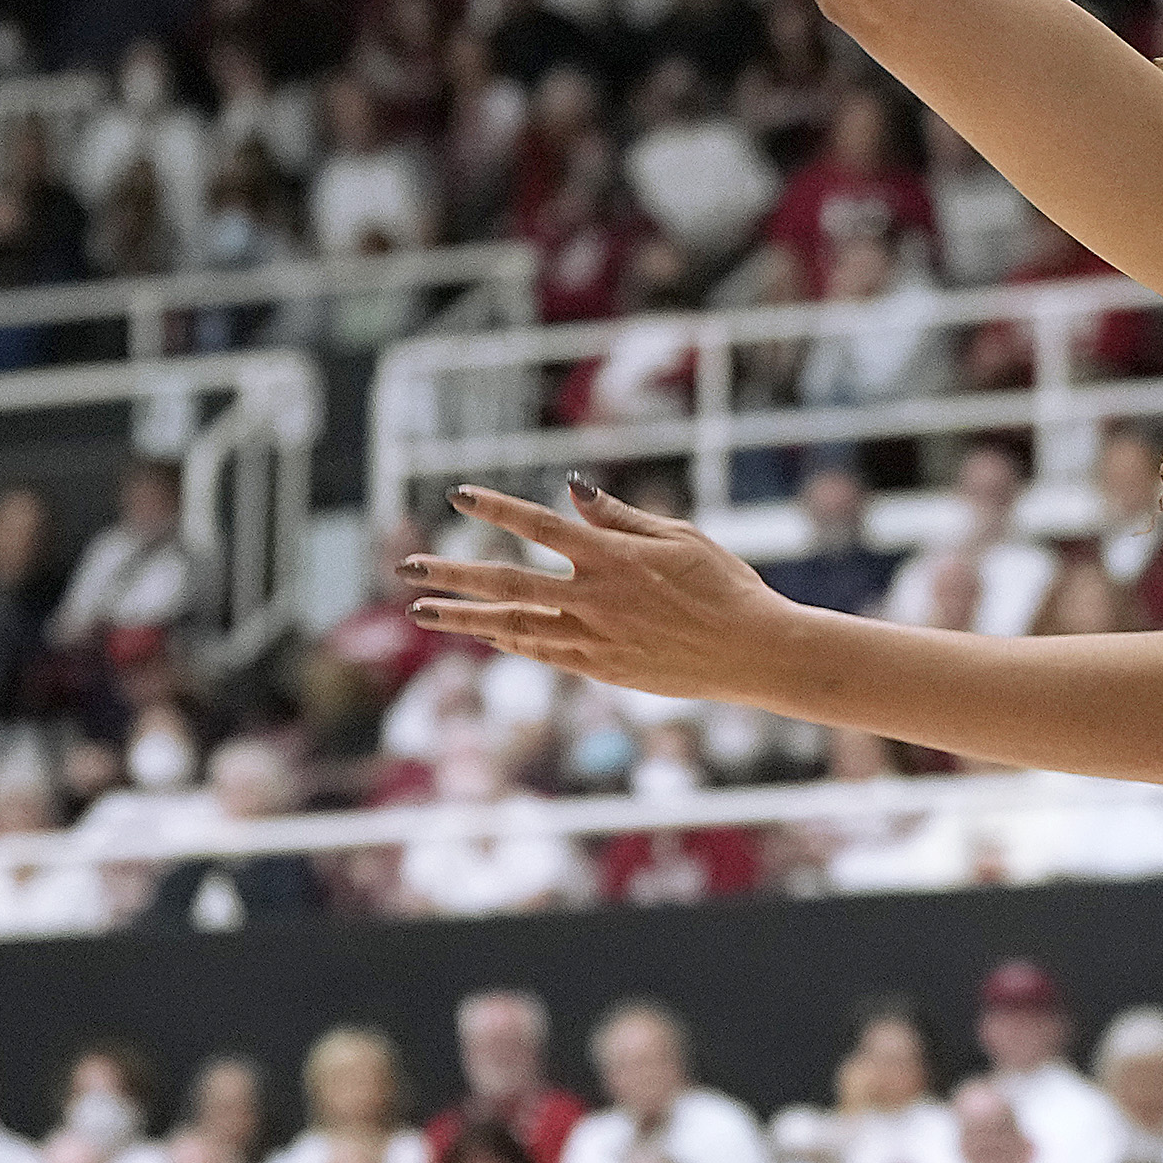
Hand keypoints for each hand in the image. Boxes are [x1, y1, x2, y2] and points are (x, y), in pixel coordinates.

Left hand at [404, 482, 800, 704]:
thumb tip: (572, 493)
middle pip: (507, 581)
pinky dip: (509, 641)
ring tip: (423, 611)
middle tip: (407, 567)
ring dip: (464, 617)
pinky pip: (543, 654)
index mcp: (614, 557)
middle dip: (453, 573)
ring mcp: (595, 638)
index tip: (459, 494)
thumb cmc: (726, 585)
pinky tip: (484, 632)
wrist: (755, 651)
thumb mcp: (681, 537)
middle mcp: (595, 598)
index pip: (540, 525)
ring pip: (513, 625)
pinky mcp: (602, 670)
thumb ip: (620, 518)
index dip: (496, 508)